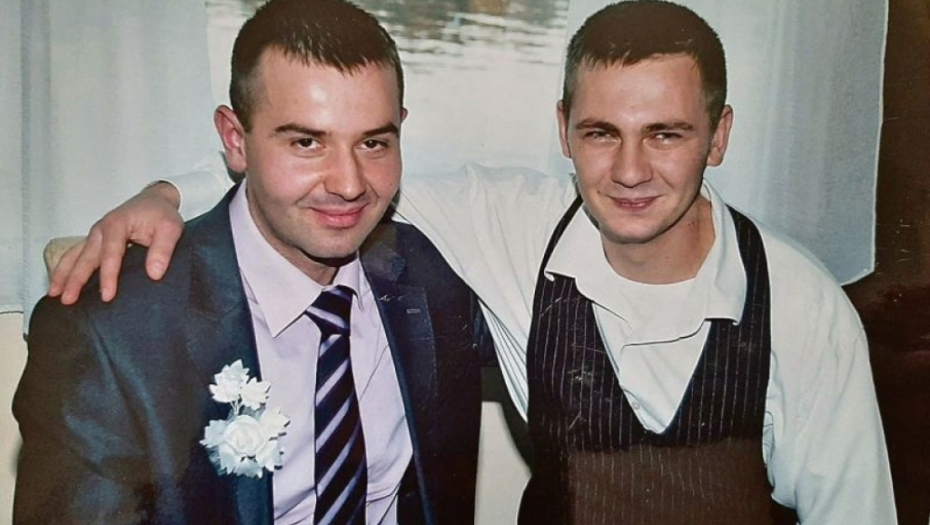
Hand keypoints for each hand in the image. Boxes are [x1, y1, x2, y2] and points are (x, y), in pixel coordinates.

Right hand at [48, 182, 183, 303]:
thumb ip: (163, 250)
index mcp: (117, 224)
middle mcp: (100, 229)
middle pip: (85, 257)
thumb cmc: (161, 214)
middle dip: (76, 280)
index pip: (111, 254)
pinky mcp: (94, 241)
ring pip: (74, 256)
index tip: (107, 295)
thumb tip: (154, 274)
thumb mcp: (170, 228)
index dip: (108, 276)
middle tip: (68, 300)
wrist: (154, 200)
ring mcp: (94, 235)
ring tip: (54, 294)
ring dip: (63, 275)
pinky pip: (75, 255)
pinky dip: (65, 269)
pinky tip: (59, 284)